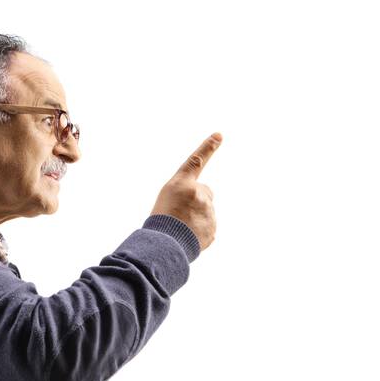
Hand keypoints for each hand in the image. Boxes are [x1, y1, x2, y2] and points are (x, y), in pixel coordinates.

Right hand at [151, 133, 221, 251]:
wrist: (164, 245)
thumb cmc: (160, 220)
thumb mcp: (166, 198)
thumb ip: (188, 192)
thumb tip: (206, 201)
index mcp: (182, 184)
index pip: (196, 161)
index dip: (207, 148)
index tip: (219, 135)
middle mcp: (198, 193)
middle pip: (205, 192)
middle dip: (197, 199)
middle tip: (180, 212)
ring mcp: (208, 211)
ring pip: (206, 210)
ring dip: (196, 217)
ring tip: (181, 226)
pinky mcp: (212, 228)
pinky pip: (207, 227)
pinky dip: (200, 230)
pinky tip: (187, 236)